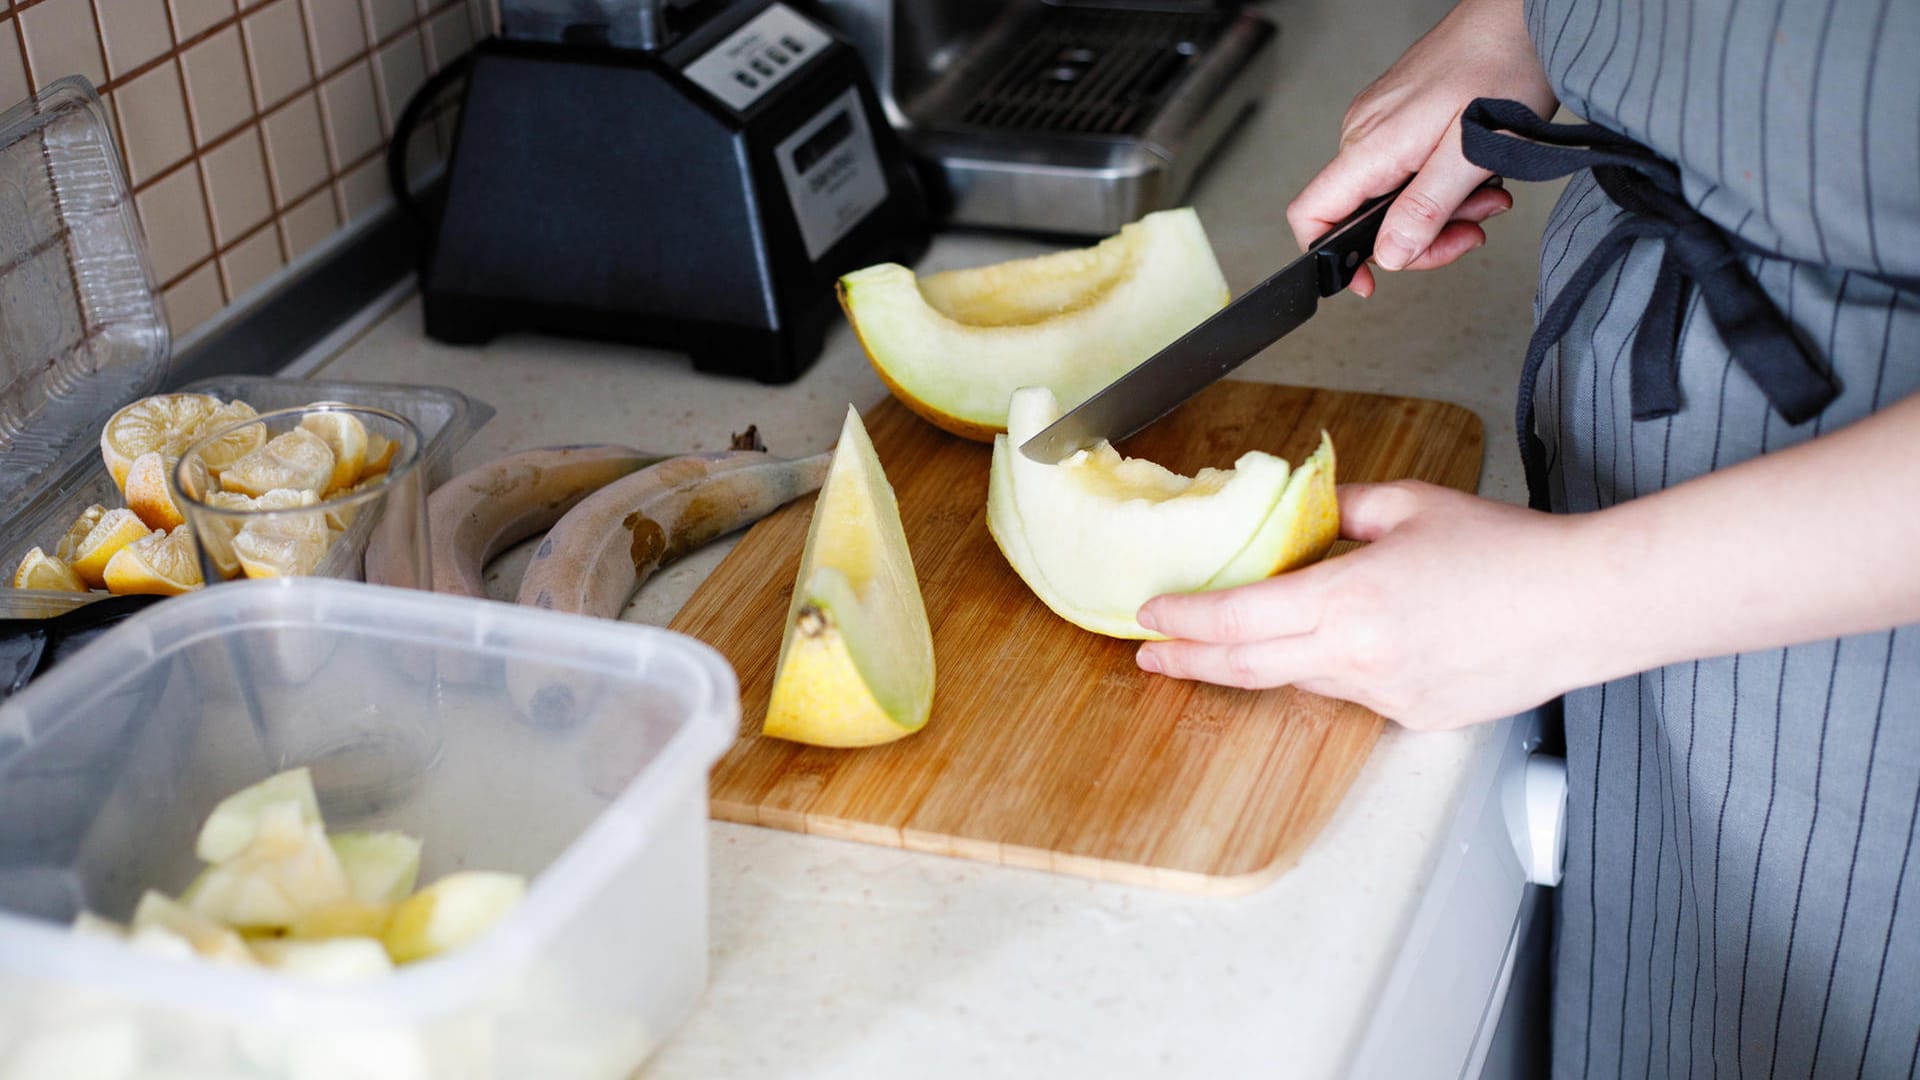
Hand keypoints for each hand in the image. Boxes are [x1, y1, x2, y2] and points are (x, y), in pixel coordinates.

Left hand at [1134, 482, 1586, 730]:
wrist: (1584, 606)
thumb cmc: (1510, 550)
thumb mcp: (1411, 505)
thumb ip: (1341, 510)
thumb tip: (1301, 513)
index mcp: (1349, 598)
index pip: (1239, 618)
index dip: (1185, 620)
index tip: (1149, 617)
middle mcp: (1359, 657)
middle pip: (1248, 668)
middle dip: (1190, 662)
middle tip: (1151, 656)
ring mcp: (1387, 696)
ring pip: (1303, 681)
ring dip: (1269, 661)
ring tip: (1245, 640)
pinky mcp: (1415, 718)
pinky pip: (1355, 695)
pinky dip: (1340, 669)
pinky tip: (1363, 643)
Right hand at [1288, 0, 1556, 296]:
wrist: (1524, 16)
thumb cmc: (1502, 65)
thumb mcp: (1472, 153)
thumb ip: (1426, 209)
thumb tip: (1390, 255)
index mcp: (1371, 147)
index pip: (1312, 215)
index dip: (1332, 259)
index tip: (1369, 280)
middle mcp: (1365, 135)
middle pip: (1362, 217)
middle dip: (1421, 237)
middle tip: (1469, 230)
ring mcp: (1381, 123)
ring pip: (1392, 196)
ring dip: (1441, 210)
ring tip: (1485, 193)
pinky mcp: (1401, 116)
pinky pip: (1407, 170)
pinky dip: (1442, 184)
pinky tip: (1474, 172)